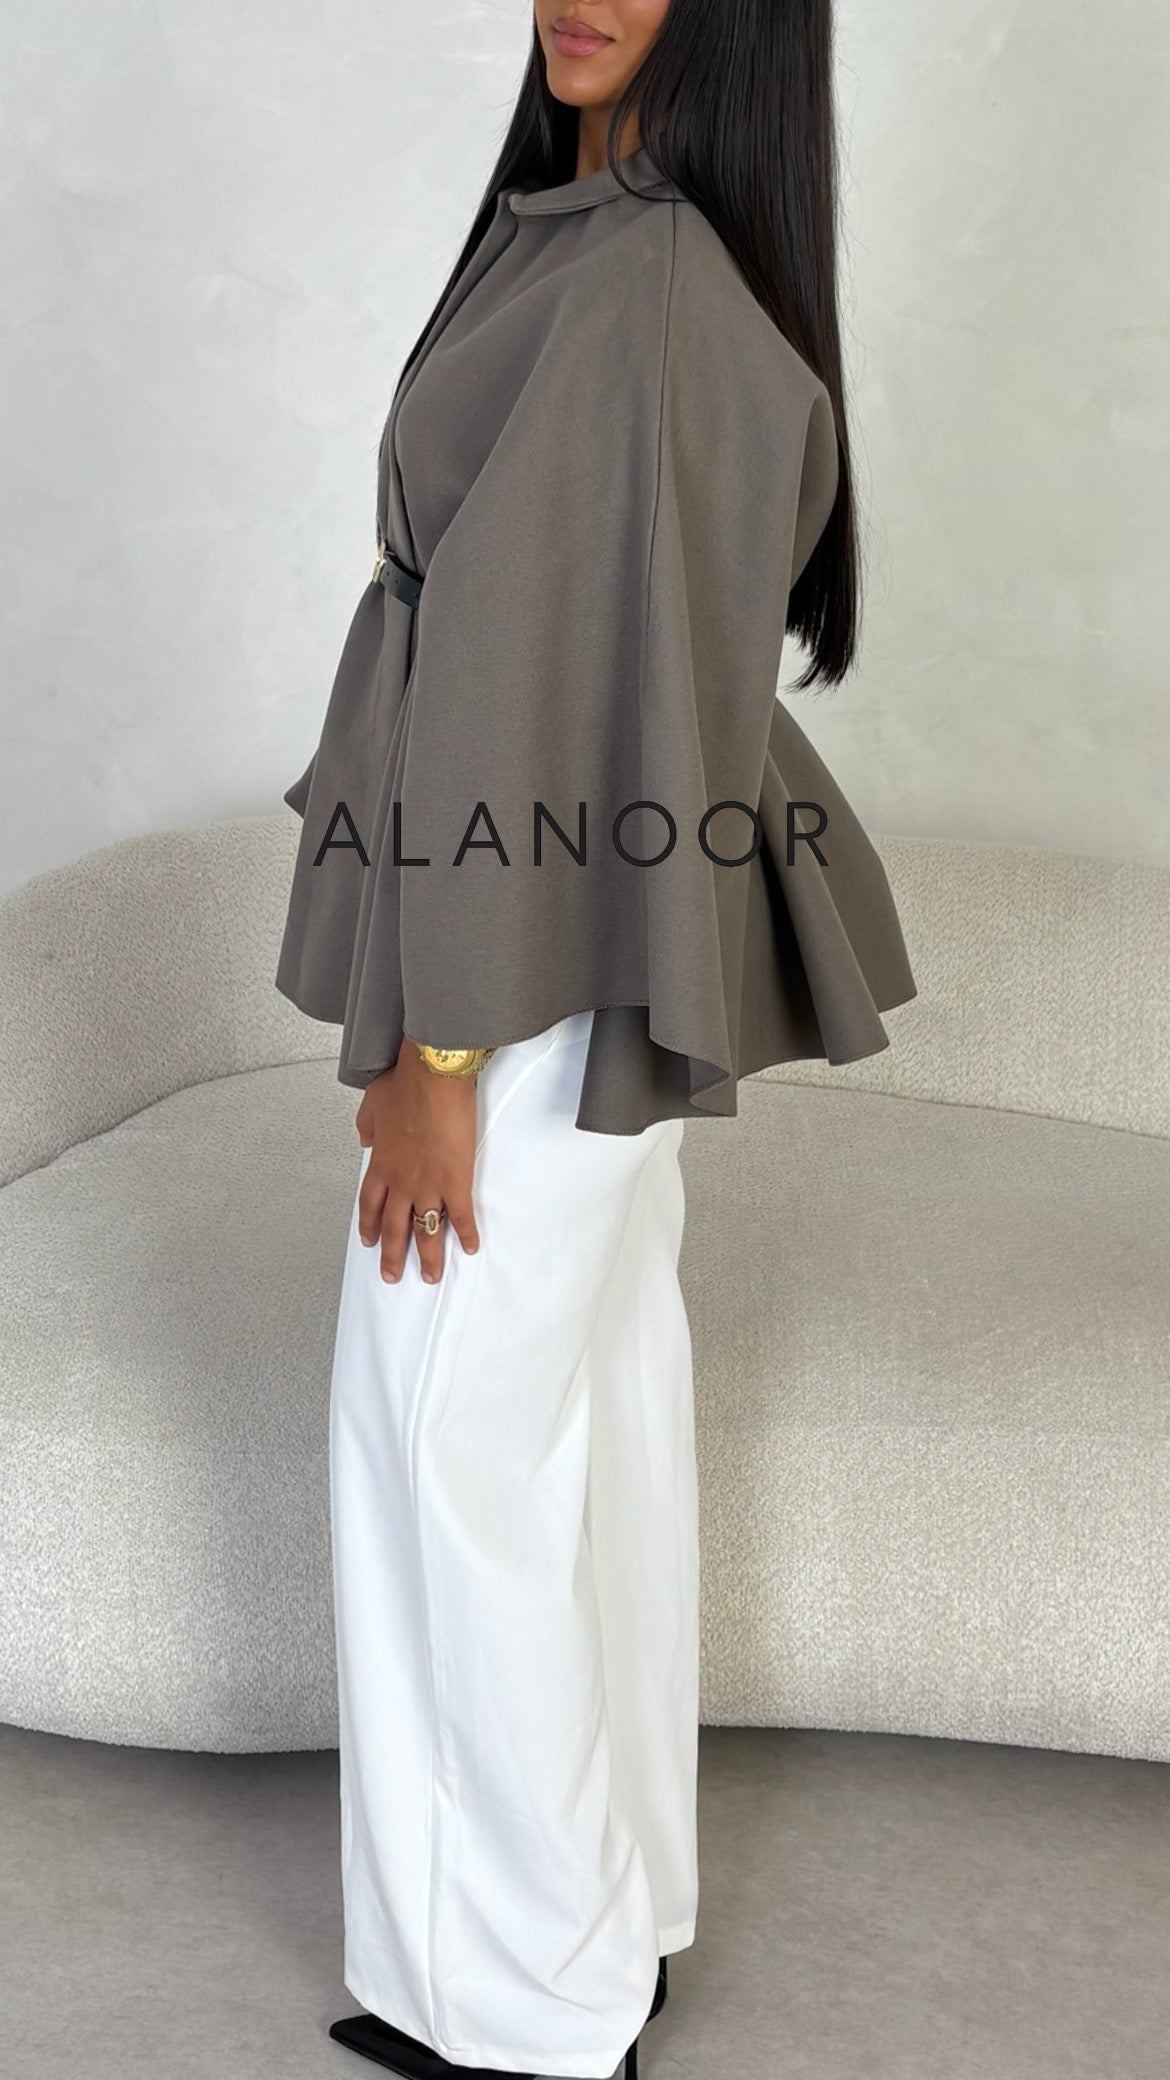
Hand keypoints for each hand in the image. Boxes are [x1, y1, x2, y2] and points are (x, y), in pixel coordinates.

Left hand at [354, 1039, 480, 1282]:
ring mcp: (428, 1185)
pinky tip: (469, 1248)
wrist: (432, 1078)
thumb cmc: (405, 1084)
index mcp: (380, 1164)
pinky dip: (465, 1235)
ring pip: (423, 1231)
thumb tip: (364, 1139)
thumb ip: (366, 1127)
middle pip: (393, 1228)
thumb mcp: (372, 1104)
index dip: (369, 1225)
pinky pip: (459, 1217)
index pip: (369, 1204)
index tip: (369, 1241)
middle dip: (392, 1256)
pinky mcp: (455, 1182)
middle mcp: (401, 1182)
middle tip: (392, 1276)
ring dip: (427, 1257)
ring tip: (430, 1276)